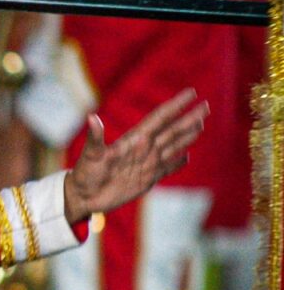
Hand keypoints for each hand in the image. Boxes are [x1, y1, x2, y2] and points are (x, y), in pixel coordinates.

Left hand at [63, 88, 208, 223]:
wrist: (84, 196)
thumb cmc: (85, 174)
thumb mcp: (91, 155)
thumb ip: (95, 138)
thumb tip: (92, 118)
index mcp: (133, 139)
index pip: (159, 118)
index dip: (175, 106)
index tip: (191, 92)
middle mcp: (143, 149)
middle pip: (171, 130)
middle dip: (189, 118)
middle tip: (206, 105)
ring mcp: (146, 164)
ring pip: (172, 147)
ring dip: (187, 136)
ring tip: (201, 124)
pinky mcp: (146, 179)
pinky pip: (166, 169)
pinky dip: (177, 163)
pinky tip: (187, 157)